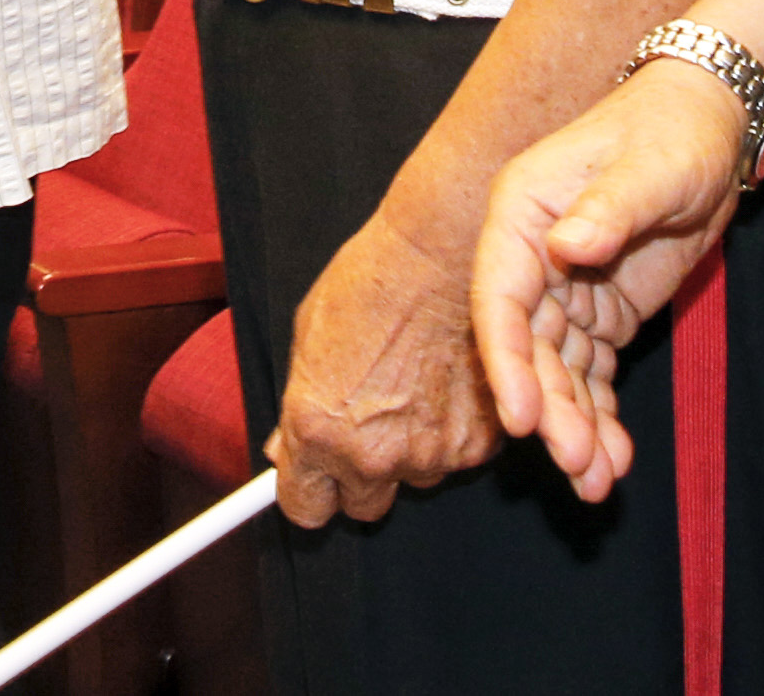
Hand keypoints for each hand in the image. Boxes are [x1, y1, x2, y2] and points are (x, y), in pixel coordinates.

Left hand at [270, 205, 500, 527]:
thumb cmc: (374, 281)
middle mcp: (372, 454)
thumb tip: (285, 449)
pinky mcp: (477, 445)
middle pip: (363, 505)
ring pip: (414, 478)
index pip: (305, 508)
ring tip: (413, 388)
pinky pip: (456, 456)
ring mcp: (430, 454)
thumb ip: (298, 405)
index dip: (309, 493)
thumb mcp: (307, 335)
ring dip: (411, 448)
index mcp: (318, 429)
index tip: (314, 482)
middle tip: (371, 422)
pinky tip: (446, 384)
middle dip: (361, 472)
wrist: (443, 256)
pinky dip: (453, 430)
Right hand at [471, 60, 750, 501]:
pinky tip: (615, 458)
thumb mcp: (648, 166)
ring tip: (598, 482)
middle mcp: (532, 256)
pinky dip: (601, 415)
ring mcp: (566, 289)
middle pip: (528, 348)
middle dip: (551, 410)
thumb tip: (565, 247)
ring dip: (575, 426)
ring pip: (558, 372)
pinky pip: (592, 373)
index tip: (523, 417)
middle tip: (578, 465)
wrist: (710, 126)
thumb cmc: (672, 130)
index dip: (505, 360)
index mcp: (522, 213)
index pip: (498, 297)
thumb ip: (608, 207)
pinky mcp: (601, 312)